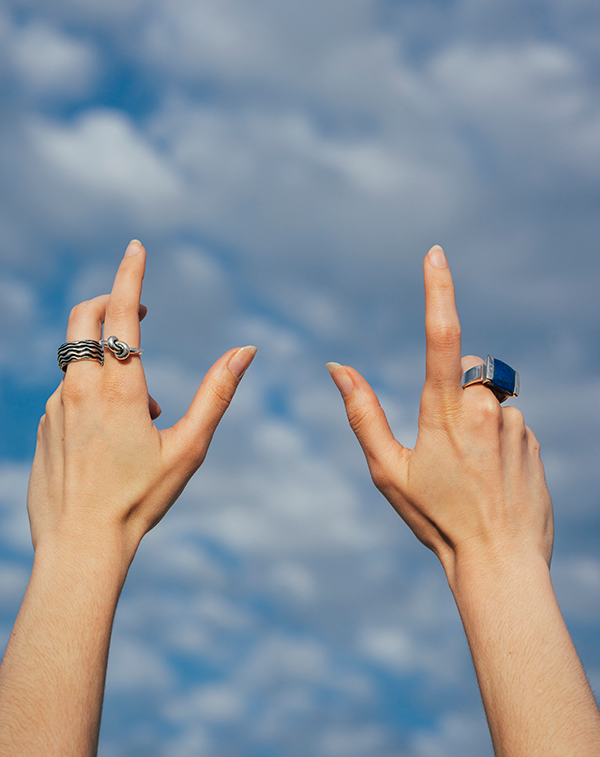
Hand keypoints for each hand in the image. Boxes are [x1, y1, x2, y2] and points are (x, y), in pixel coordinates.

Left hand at [28, 240, 255, 560]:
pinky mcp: (44, 425)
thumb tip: (246, 350)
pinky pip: (68, 393)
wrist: (81, 545)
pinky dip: (92, 393)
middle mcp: (79, 388)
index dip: (130, 274)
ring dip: (109, 362)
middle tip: (136, 307)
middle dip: (108, 300)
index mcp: (119, 388)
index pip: (121, 312)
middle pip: (84, 318)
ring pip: (79, 360)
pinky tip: (110, 436)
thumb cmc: (141, 499)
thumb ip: (218, 392)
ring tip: (142, 410)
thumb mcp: (190, 446)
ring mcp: (55, 406)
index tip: (135, 245)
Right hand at [327, 245, 552, 584]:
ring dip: (476, 423)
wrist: (499, 562)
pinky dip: (496, 440)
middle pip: (465, 374)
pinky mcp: (533, 439)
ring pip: (486, 402)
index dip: (438, 289)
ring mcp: (516, 423)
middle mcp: (485, 408)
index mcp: (444, 412)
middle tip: (448, 452)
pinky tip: (493, 480)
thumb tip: (337, 367)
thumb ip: (361, 413)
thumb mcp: (387, 470)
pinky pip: (508, 423)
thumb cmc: (435, 520)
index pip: (441, 335)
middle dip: (452, 396)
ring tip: (472, 473)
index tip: (436, 253)